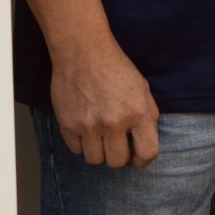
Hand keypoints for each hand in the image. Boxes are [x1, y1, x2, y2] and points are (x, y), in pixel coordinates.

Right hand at [49, 37, 161, 166]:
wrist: (83, 52)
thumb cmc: (116, 69)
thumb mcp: (143, 90)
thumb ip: (147, 116)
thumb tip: (144, 142)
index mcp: (138, 113)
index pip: (147, 153)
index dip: (143, 159)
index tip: (138, 157)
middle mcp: (114, 122)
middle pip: (117, 162)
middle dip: (119, 157)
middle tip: (117, 145)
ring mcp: (88, 125)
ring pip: (94, 160)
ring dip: (99, 152)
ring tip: (101, 138)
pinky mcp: (67, 124)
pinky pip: (76, 149)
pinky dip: (82, 144)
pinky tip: (86, 130)